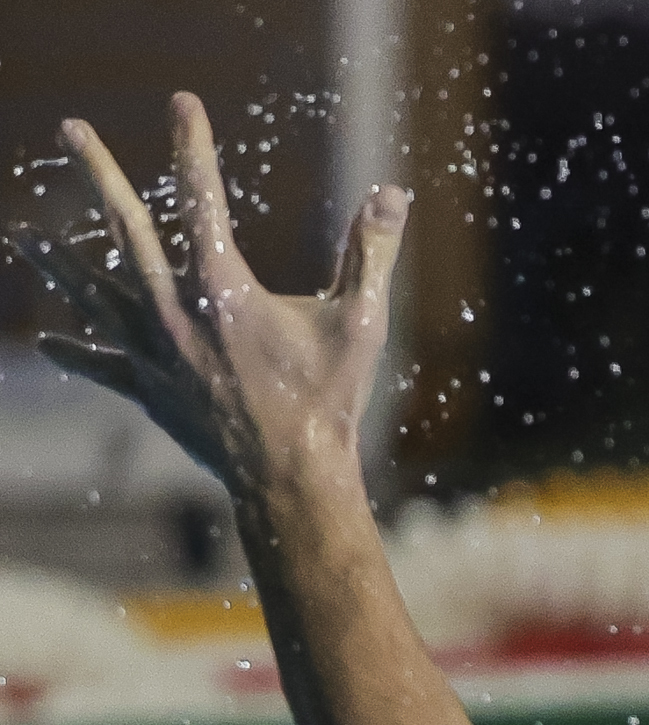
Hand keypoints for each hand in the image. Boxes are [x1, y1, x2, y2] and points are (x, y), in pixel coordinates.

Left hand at [12, 94, 405, 499]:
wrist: (291, 478)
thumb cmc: (330, 400)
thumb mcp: (363, 323)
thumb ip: (371, 254)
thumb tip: (393, 193)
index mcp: (223, 289)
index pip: (201, 198)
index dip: (191, 146)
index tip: (181, 103)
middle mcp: (174, 312)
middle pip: (125, 228)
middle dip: (98, 173)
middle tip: (70, 129)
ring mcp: (154, 352)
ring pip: (93, 294)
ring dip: (57, 261)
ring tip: (23, 235)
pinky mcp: (150, 389)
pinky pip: (104, 365)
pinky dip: (77, 353)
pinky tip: (48, 342)